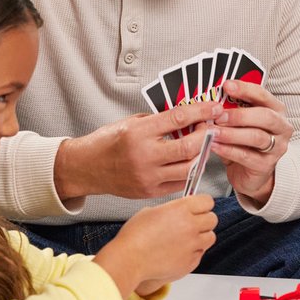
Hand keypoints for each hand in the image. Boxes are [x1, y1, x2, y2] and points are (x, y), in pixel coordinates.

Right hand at [55, 104, 222, 199]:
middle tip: (212, 127)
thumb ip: (158, 121)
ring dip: (201, 155)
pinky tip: (189, 161)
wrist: (86, 168)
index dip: (200, 111)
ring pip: (189, 168)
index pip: (178, 118)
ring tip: (203, 145)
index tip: (214, 107)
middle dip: (206, 135)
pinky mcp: (149, 191)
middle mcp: (144, 156)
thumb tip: (187, 115)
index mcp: (139, 133)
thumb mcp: (131, 123)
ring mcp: (147, 176)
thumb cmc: (107, 142)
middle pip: (188, 146)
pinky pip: (180, 182)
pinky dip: (189, 171)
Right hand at [93, 194, 217, 297]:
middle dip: (204, 220)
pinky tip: (180, 251)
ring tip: (188, 239)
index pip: (207, 201)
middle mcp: (190, 226)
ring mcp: (192, 245)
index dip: (202, 204)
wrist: (129, 259)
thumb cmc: (134, 237)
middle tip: (194, 223)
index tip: (199, 207)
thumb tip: (178, 211)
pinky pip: (200, 254)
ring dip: (202, 237)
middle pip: (212, 219)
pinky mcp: (191, 261)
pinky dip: (193, 252)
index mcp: (181, 209)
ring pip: (210, 237)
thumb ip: (171, 210)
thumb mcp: (151, 211)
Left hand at [211, 79, 293, 204]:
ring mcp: (277, 147)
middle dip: (240, 115)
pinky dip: (228, 150)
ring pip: (256, 137)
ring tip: (213, 132)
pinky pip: (247, 156)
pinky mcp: (266, 165)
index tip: (226, 86)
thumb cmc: (244, 142)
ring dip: (232, 133)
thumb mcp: (239, 123)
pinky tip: (214, 146)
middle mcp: (281, 127)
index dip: (245, 89)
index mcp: (276, 110)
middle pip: (265, 116)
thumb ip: (231, 110)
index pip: (263, 95)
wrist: (250, 172)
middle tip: (219, 115)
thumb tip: (210, 101)